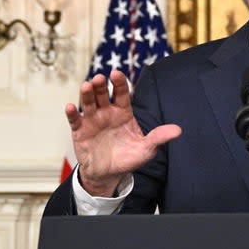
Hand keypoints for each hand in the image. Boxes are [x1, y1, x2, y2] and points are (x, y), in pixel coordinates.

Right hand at [64, 69, 181, 195]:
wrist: (109, 174)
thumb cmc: (128, 158)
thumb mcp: (146, 148)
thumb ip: (159, 137)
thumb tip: (178, 130)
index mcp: (123, 113)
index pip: (121, 94)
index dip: (119, 83)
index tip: (116, 74)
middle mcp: (107, 113)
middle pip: (103, 94)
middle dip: (101, 85)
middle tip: (100, 78)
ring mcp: (92, 120)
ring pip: (88, 103)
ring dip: (87, 94)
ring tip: (87, 86)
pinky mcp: (80, 131)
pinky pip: (75, 120)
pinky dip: (72, 113)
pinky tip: (71, 107)